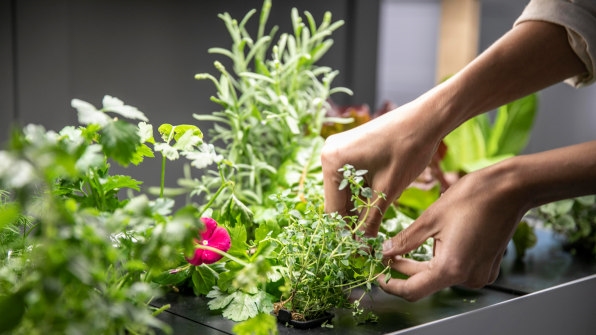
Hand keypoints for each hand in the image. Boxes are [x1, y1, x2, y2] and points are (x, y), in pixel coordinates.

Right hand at [321, 101, 442, 236]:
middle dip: (350, 220)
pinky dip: (360, 192)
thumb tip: (361, 247)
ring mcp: (337, 149)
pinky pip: (349, 178)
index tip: (357, 251)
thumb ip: (370, 220)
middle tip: (366, 244)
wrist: (426, 119)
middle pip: (335, 199)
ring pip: (342, 190)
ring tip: (371, 227)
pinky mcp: (348, 147)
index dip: (346, 233)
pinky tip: (373, 204)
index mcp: (332, 162)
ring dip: (356, 207)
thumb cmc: (408, 150)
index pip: (333, 209)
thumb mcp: (387, 191)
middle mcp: (328, 154)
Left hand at [377, 161, 525, 300]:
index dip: (390, 285)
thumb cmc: (472, 198)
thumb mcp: (430, 218)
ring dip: (423, 262)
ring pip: (439, 275)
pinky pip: (455, 269)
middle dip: (404, 269)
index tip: (377, 274)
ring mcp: (479, 274)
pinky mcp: (486, 267)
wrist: (510, 189)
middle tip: (386, 253)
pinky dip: (441, 259)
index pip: (412, 291)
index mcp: (451, 268)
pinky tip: (437, 240)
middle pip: (425, 282)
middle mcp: (467, 278)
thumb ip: (405, 240)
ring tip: (411, 241)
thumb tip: (384, 252)